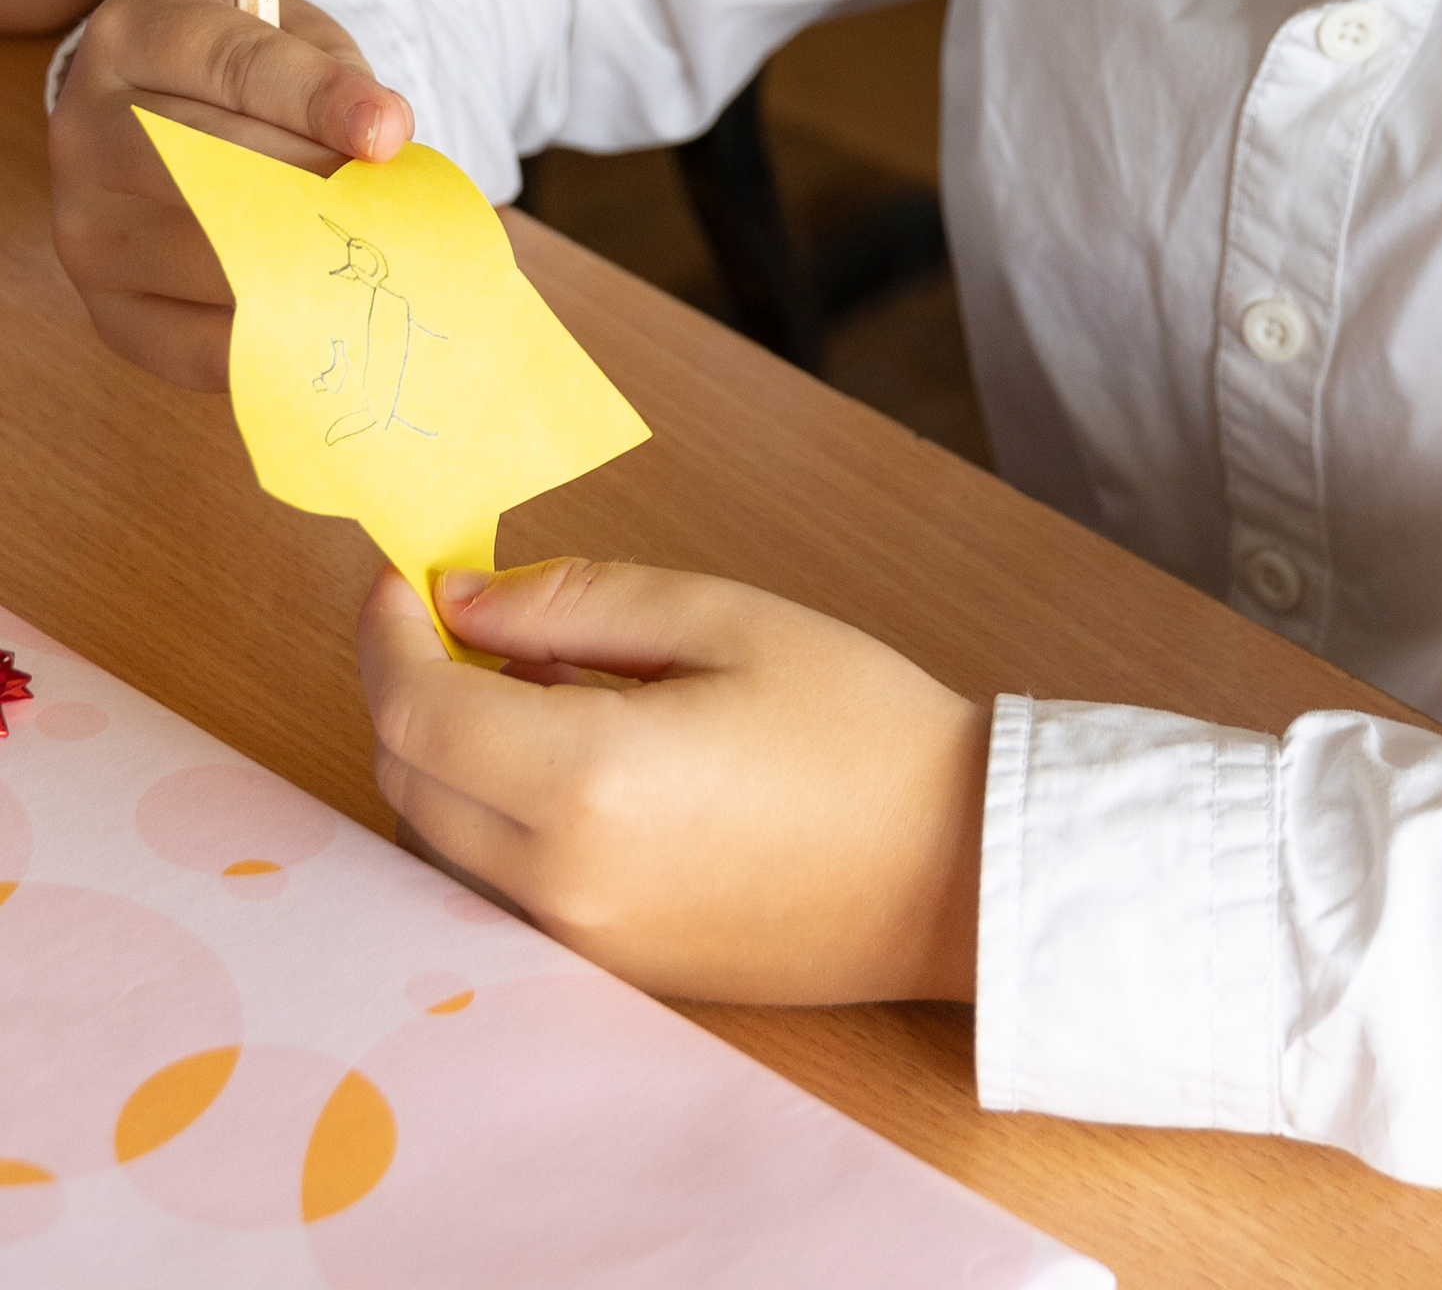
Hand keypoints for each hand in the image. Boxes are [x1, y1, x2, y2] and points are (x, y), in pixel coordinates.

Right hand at [51, 0, 410, 388]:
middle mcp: (86, 131)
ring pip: (208, 260)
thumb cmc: (235, 69)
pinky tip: (329, 313)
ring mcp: (85, 226)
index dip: (318, 101)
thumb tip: (383, 141)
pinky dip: (276, 335)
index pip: (234, 67)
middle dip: (316, 189)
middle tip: (393, 210)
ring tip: (374, 260)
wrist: (147, 113)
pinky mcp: (106, 309)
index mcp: (133, 36)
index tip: (389, 133)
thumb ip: (332, 73)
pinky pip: (198, 345)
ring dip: (306, 264)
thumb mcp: (283, 31)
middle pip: (213, 167)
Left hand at [361, 560, 989, 1002]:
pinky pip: (497, 882)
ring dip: (447, 752)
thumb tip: (460, 600)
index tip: (402, 574)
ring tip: (532, 673)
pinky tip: (568, 750)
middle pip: (407, 781)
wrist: (955, 867)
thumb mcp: (722, 619)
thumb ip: (574, 603)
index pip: (412, 711)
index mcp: (586, 779)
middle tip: (463, 610)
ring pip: (441, 839)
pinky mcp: (609, 968)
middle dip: (408, 686)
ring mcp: (580, 940)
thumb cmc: (856, 725)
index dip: (385, 634)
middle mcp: (559, 879)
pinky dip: (492, 810)